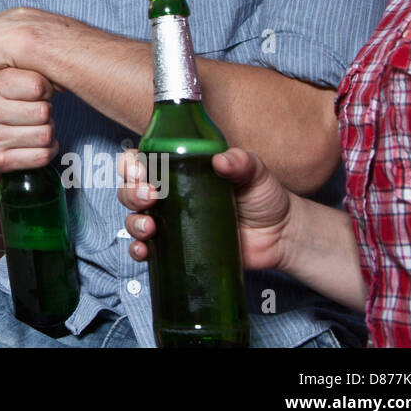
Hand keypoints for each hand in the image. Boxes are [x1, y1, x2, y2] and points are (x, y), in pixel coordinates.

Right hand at [0, 68, 58, 181]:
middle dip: (45, 113)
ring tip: (33, 128)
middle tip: (33, 113)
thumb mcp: (2, 79)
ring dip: (47, 133)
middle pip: (43, 111)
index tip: (36, 94)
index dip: (44, 90)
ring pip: (45, 134)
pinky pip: (41, 156)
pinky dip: (46, 151)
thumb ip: (28, 70)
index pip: (37, 85)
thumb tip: (61, 80)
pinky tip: (35, 145)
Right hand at [119, 146, 293, 272]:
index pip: (141, 160)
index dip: (131, 164)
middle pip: (130, 189)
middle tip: (150, 197)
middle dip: (131, 193)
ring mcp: (170, 222)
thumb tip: (221, 161)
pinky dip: (138, 250)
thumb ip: (241, 162)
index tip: (141, 170)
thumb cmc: (264, 197)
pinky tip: (145, 251)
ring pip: (133, 218)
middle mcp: (168, 193)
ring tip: (150, 226)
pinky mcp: (176, 248)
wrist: (280, 235)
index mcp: (178, 168)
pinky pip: (146, 249)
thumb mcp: (255, 172)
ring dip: (133, 221)